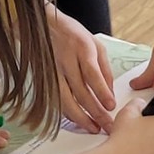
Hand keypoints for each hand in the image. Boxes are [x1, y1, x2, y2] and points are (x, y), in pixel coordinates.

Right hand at [47, 5, 117, 133]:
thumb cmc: (72, 34)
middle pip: (80, 91)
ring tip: (93, 128)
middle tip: (106, 125)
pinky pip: (57, 100)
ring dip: (80, 117)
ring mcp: (53, 70)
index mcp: (82, 48)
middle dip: (94, 112)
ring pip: (65, 99)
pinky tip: (78, 120)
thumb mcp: (96, 44)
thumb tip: (110, 93)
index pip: (92, 74)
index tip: (111, 106)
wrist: (42, 26)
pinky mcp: (45, 79)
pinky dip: (68, 113)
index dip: (101, 92)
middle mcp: (65, 60)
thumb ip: (105, 69)